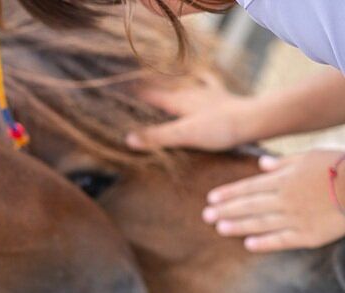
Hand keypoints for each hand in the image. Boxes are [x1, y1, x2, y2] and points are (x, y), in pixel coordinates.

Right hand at [126, 73, 250, 150]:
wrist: (253, 120)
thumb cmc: (219, 128)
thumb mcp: (183, 135)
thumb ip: (156, 137)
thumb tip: (128, 139)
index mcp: (177, 101)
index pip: (149, 94)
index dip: (132, 91)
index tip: (115, 87)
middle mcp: (189, 92)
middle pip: (163, 88)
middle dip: (147, 87)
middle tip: (132, 84)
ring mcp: (205, 94)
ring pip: (182, 85)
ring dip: (169, 83)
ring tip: (158, 81)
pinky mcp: (220, 98)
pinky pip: (207, 84)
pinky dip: (200, 79)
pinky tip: (199, 76)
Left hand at [203, 150, 344, 251]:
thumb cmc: (340, 167)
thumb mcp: (311, 157)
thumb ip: (284, 163)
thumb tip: (262, 164)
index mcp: (285, 179)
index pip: (250, 187)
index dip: (229, 193)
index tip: (211, 198)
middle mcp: (286, 199)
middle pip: (250, 205)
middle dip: (226, 210)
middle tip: (205, 215)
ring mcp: (296, 218)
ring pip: (260, 223)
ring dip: (238, 225)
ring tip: (219, 228)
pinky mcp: (310, 235)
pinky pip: (282, 240)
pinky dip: (264, 242)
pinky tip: (248, 244)